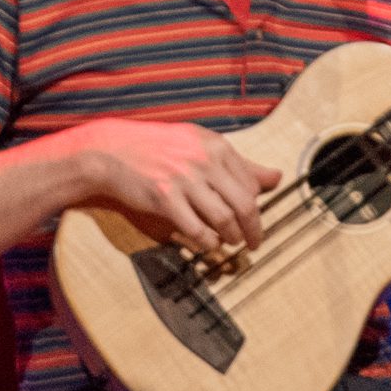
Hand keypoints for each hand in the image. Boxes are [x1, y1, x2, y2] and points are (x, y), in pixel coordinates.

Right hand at [69, 118, 279, 252]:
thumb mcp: (201, 145)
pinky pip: (196, 229)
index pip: (251, 184)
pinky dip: (208, 242)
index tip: (254, 220)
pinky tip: (209, 245)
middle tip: (255, 243)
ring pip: (224, 219)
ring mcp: (185, 180)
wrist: (112, 151)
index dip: (257, 207)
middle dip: (254, 229)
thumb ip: (240, 164)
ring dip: (232, 238)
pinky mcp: (165, 199)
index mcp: (217, 147)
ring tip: (232, 243)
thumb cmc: (160, 148)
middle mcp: (205, 162)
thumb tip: (277, 178)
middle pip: (245, 204)